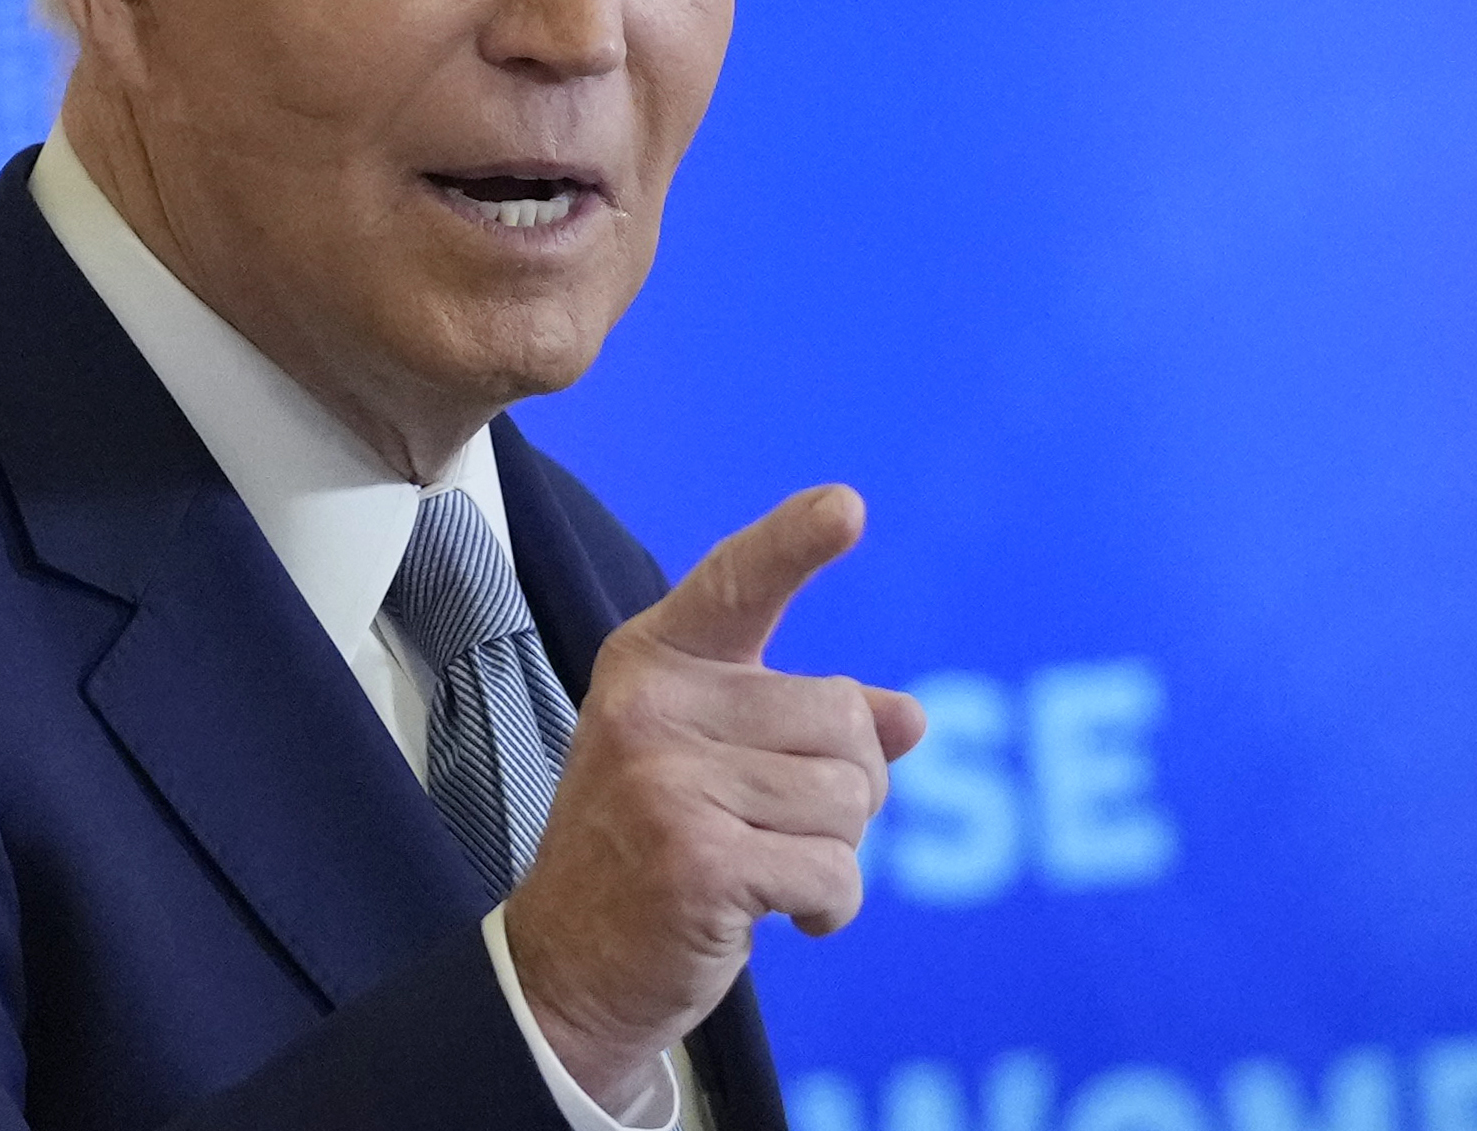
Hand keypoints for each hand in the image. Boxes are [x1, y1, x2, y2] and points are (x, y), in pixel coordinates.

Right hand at [503, 485, 926, 1113]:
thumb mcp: (715, 764)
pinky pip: (835, 872)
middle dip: (847, 786)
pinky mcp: (699, 862)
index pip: (736, 584)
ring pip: (850, 800)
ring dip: (835, 853)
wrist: (565, 970)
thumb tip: (911, 717)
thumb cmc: (649, 853)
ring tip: (767, 868)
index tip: (847, 506)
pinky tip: (779, 917)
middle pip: (844, 718)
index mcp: (654, 663)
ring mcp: (669, 783)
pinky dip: (829, 907)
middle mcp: (654, 708)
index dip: (795, 542)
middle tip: (781, 827)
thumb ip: (805, 727)